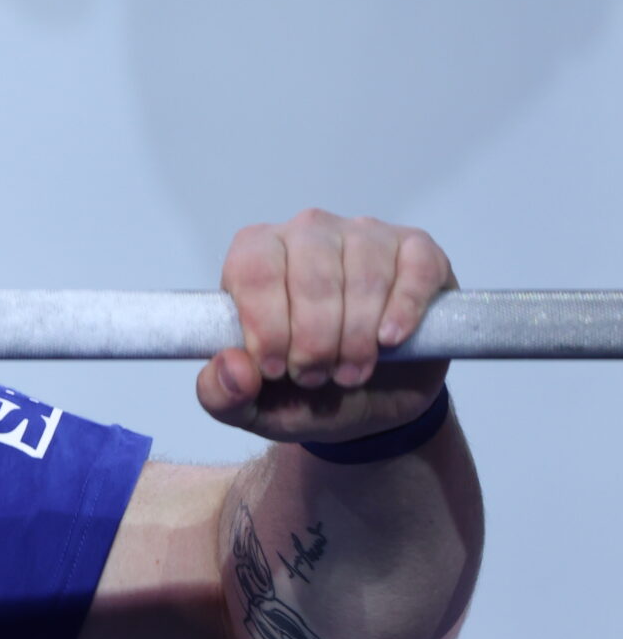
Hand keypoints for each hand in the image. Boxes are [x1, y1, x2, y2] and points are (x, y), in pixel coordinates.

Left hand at [198, 209, 453, 445]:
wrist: (369, 400)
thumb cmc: (303, 390)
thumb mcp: (253, 406)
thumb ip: (221, 394)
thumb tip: (233, 366)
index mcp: (255, 254)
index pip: (254, 271)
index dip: (265, 326)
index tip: (275, 370)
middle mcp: (308, 232)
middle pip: (311, 277)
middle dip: (314, 341)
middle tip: (316, 377)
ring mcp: (366, 236)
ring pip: (363, 276)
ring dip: (357, 336)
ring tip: (350, 371)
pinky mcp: (418, 251)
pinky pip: (414, 269)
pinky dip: (404, 310)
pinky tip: (391, 340)